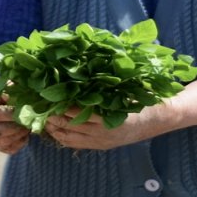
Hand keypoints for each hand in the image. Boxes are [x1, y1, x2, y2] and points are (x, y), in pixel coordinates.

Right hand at [0, 79, 29, 154]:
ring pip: (2, 142)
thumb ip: (8, 91)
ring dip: (19, 134)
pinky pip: (7, 149)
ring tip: (28, 125)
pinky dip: (20, 142)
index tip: (23, 109)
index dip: (8, 113)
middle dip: (15, 126)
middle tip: (28, 119)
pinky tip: (25, 133)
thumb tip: (26, 99)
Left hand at [42, 76, 196, 150]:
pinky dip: (61, 135)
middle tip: (34, 101)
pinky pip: (75, 144)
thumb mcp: (126, 82)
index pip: (76, 111)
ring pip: (68, 137)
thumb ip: (105, 74)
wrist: (163, 116)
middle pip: (68, 125)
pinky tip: (52, 124)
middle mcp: (105, 133)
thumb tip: (83, 51)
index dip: (57, 101)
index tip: (43, 90)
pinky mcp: (101, 145)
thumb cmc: (143, 94)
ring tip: (38, 113)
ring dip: (52, 126)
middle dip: (50, 114)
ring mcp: (103, 141)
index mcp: (112, 116)